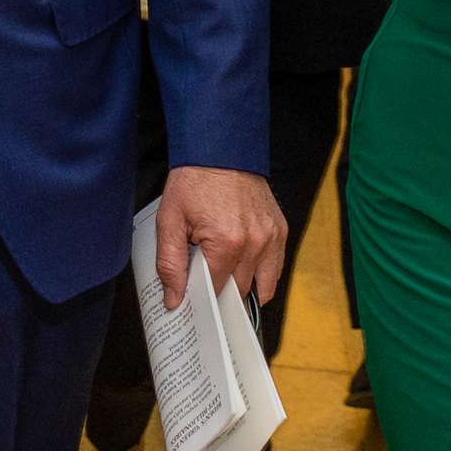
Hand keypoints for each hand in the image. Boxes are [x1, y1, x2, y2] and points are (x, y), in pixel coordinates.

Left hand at [154, 165, 285, 310]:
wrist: (220, 149)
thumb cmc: (194, 182)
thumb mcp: (170, 221)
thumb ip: (170, 264)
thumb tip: (174, 300)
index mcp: (227, 243)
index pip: (215, 290)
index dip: (201, 294)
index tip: (191, 291)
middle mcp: (255, 243)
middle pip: (238, 290)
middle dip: (221, 289)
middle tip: (204, 278)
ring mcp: (272, 237)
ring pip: (262, 285)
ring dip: (243, 285)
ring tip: (224, 274)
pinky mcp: (281, 230)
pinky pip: (275, 268)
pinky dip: (262, 274)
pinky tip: (244, 267)